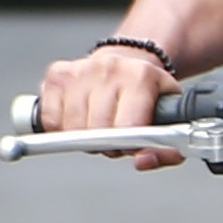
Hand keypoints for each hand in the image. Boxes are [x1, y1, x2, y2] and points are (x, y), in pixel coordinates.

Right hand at [36, 37, 183, 169]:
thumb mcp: (171, 119)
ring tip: (99, 129)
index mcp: (141, 76)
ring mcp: (80, 70)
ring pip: (72, 128)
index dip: (128, 146)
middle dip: (107, 145)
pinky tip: (79, 120)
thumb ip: (167, 150)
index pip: (128, 127)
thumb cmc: (148, 96)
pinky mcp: (57, 75)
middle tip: (116, 140)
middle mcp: (109, 68)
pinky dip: (62, 130)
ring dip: (84, 138)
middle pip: (97, 130)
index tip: (131, 148)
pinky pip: (51, 121)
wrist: (128, 62)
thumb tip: (143, 161)